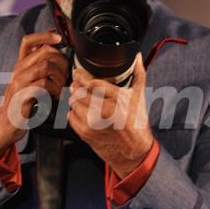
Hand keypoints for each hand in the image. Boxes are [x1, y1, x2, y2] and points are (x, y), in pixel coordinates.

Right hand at [0, 31, 69, 154]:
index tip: (59, 38)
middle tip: (65, 76)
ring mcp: (19, 81)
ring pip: (46, 65)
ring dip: (59, 76)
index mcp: (20, 65)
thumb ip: (37, 69)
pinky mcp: (23, 94)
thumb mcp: (28, 83)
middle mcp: (18, 69)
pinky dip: (55, 90)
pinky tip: (55, 97)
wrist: (5, 125)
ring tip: (61, 88)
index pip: (28, 41)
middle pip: (45, 52)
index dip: (45, 35)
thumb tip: (56, 56)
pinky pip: (44, 84)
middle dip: (61, 62)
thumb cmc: (21, 104)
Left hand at [67, 53, 153, 177]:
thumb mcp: (139, 96)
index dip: (81, 76)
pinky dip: (73, 112)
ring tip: (80, 98)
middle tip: (76, 84)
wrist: (134, 152)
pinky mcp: (85, 133)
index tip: (77, 73)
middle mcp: (104, 110)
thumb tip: (136, 56)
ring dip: (74, 99)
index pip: (91, 82)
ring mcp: (93, 123)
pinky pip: (70, 117)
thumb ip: (138, 73)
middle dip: (76, 86)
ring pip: (73, 103)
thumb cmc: (137, 124)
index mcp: (117, 99)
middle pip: (79, 91)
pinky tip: (81, 111)